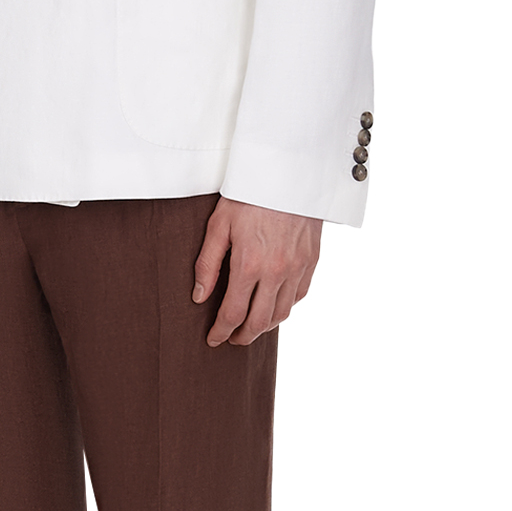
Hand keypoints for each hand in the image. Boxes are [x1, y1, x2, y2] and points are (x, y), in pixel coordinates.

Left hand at [192, 197, 321, 346]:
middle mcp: (277, 271)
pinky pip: (300, 295)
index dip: (221, 332)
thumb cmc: (248, 194)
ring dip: (265, 326)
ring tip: (251, 327)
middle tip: (232, 339)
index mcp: (249, 264)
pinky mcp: (312, 260)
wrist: (287, 171)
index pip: (233, 313)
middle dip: (243, 336)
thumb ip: (207, 264)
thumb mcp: (218, 225)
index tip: (214, 339)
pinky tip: (274, 305)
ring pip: (283, 313)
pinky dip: (286, 307)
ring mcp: (298, 267)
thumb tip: (199, 296)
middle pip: (260, 322)